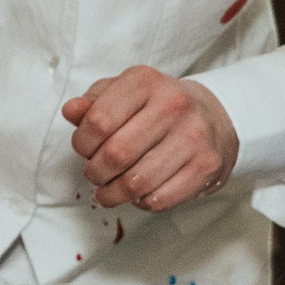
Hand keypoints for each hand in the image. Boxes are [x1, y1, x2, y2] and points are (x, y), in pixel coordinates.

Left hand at [63, 67, 238, 212]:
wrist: (214, 117)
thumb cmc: (157, 107)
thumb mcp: (123, 94)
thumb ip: (93, 103)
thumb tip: (71, 111)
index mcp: (145, 81)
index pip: (98, 121)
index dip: (81, 143)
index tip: (84, 149)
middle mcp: (173, 104)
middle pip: (115, 154)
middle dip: (95, 172)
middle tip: (95, 174)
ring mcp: (194, 136)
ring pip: (136, 183)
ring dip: (113, 194)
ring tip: (107, 191)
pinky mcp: (206, 166)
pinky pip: (160, 199)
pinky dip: (141, 203)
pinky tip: (138, 193)